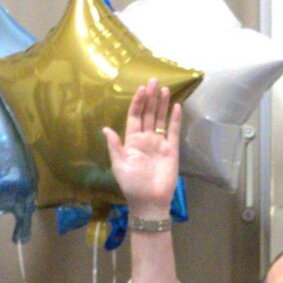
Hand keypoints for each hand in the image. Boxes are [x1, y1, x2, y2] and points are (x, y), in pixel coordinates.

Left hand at [102, 81, 181, 218]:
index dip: (138, 102)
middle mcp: (146, 139)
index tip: (141, 89)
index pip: (135, 116)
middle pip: (148, 114)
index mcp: (132, 141)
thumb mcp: (118, 165)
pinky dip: (175, 119)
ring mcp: (159, 144)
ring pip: (161, 119)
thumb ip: (115, 146)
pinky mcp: (172, 150)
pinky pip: (173, 132)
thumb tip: (105, 128)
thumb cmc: (132, 185)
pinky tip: (176, 106)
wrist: (149, 201)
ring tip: (165, 89)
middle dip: (151, 98)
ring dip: (162, 104)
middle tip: (154, 81)